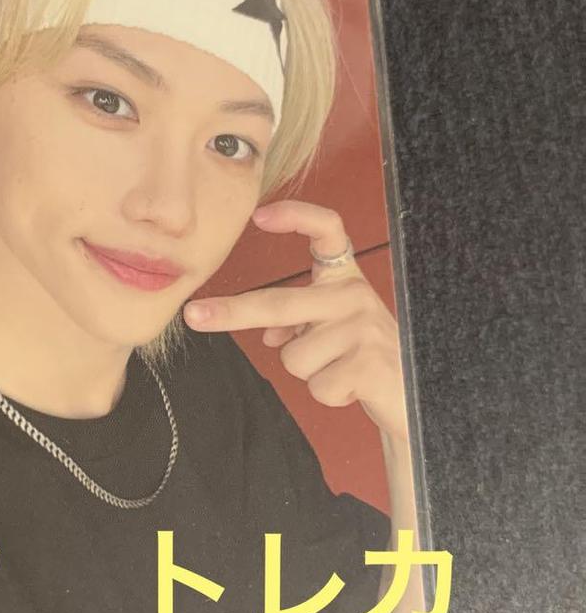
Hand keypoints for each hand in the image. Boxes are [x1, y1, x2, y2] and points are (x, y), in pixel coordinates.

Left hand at [183, 199, 408, 440]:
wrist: (419, 397)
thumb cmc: (365, 357)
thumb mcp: (331, 330)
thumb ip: (297, 323)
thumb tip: (269, 335)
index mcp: (344, 280)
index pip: (327, 231)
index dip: (297, 217)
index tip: (259, 216)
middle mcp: (356, 295)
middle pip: (279, 304)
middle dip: (232, 314)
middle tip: (193, 315)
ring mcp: (365, 327)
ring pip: (293, 356)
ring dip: (308, 373)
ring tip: (342, 369)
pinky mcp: (369, 363)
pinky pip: (316, 384)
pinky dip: (327, 394)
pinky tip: (353, 387)